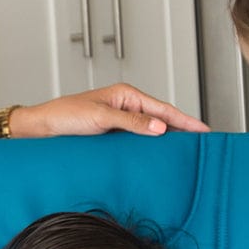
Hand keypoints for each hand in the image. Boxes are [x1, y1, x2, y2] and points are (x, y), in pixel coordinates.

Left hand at [11, 84, 206, 138]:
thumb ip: (132, 122)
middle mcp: (126, 105)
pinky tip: (159, 154)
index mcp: (126, 94)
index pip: (163, 109)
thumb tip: (160, 128)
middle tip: (203, 143)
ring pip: (151, 129)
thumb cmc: (65, 116)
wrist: (43, 127)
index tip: (204, 130)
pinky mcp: (113, 132)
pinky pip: (139, 137)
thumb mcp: (100, 118)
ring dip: (168, 139)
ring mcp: (120, 119)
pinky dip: (152, 145)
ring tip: (187, 151)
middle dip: (182, 129)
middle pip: (162, 118)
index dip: (186, 120)